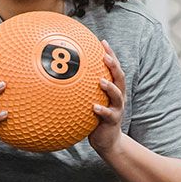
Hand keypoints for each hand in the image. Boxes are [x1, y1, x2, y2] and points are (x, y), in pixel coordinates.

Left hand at [89, 39, 127, 161]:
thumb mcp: (89, 100)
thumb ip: (81, 88)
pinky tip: (94, 107)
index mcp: (113, 88)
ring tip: (101, 81)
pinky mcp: (112, 121)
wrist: (107, 140)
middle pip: (120, 77)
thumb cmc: (94, 117)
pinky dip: (102, 110)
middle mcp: (118, 96)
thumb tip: (60, 75)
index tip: (102, 41)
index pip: (113, 68)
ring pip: (117, 95)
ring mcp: (117, 108)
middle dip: (113, 65)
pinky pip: (108, 115)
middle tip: (105, 56)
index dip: (110, 54)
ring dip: (110, 87)